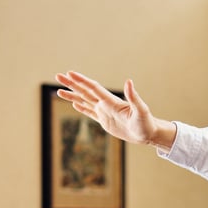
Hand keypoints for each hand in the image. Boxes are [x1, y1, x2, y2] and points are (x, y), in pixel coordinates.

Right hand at [54, 72, 172, 147]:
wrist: (148, 134)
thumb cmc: (146, 123)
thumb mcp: (141, 110)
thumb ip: (134, 97)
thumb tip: (129, 81)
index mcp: (112, 101)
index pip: (93, 88)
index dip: (81, 80)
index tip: (69, 73)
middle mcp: (106, 105)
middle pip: (85, 91)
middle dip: (72, 84)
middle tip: (58, 76)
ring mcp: (105, 112)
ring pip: (85, 101)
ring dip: (73, 95)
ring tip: (59, 90)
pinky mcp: (105, 121)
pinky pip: (91, 113)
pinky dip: (82, 107)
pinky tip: (74, 103)